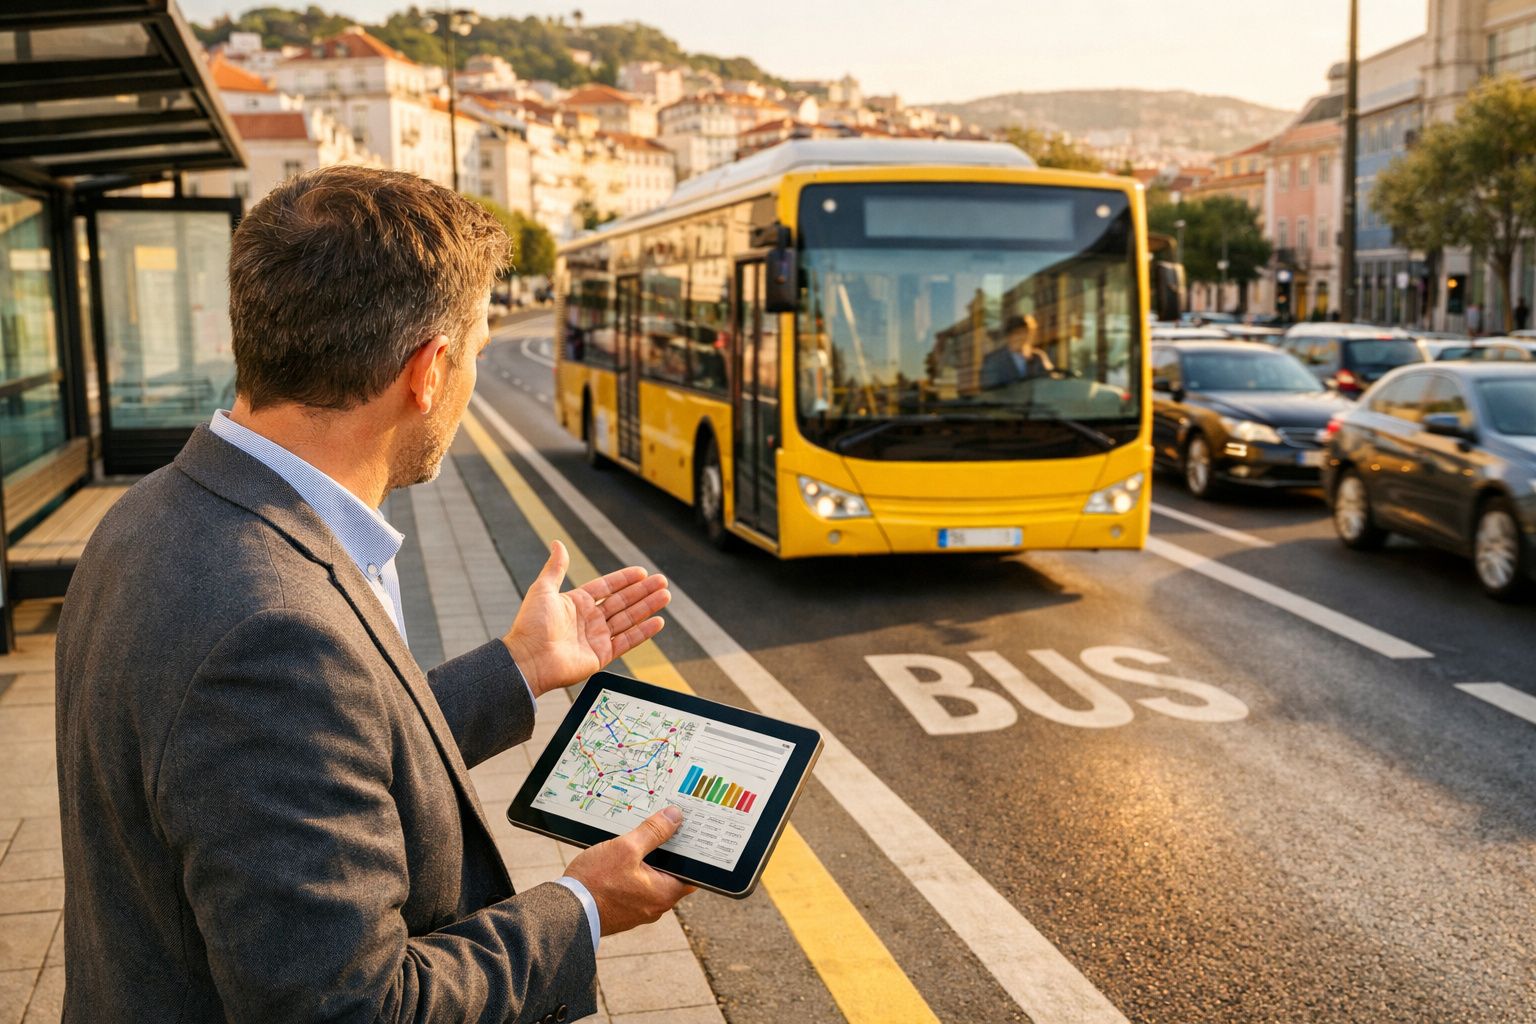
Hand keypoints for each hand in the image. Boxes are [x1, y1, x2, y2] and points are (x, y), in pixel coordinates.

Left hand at [503, 541, 669, 696]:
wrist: (529, 660)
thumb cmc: (531, 625)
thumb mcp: (543, 589)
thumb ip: (556, 567)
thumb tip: (557, 543)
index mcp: (576, 603)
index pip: (606, 587)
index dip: (624, 579)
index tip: (641, 572)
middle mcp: (588, 619)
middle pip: (622, 602)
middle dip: (643, 591)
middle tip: (662, 582)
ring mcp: (596, 638)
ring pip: (628, 619)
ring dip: (647, 607)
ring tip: (665, 596)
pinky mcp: (601, 655)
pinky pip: (627, 641)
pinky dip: (643, 632)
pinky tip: (657, 621)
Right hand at [563, 806, 695, 935]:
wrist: (566, 911)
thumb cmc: (596, 883)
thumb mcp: (626, 848)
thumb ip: (653, 832)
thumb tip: (674, 817)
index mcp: (664, 893)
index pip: (690, 872)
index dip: (690, 852)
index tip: (685, 835)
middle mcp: (655, 906)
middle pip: (670, 874)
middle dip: (664, 854)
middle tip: (658, 830)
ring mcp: (638, 910)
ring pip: (650, 880)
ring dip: (644, 863)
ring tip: (635, 841)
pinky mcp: (622, 910)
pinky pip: (634, 887)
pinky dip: (631, 873)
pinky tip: (619, 860)